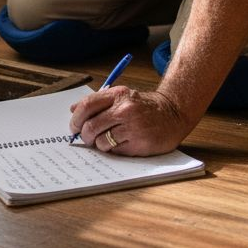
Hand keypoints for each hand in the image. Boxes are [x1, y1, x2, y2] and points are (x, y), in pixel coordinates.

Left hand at [68, 86, 192, 156]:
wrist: (174, 115)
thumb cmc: (145, 107)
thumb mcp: (123, 96)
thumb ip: (99, 101)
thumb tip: (74, 109)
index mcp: (118, 95)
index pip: (87, 106)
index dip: (76, 119)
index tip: (74, 127)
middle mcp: (125, 110)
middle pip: (91, 126)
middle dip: (85, 136)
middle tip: (87, 138)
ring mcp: (133, 128)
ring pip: (100, 142)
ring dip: (100, 144)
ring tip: (109, 139)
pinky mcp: (139, 144)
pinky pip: (114, 152)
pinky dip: (114, 150)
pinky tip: (123, 143)